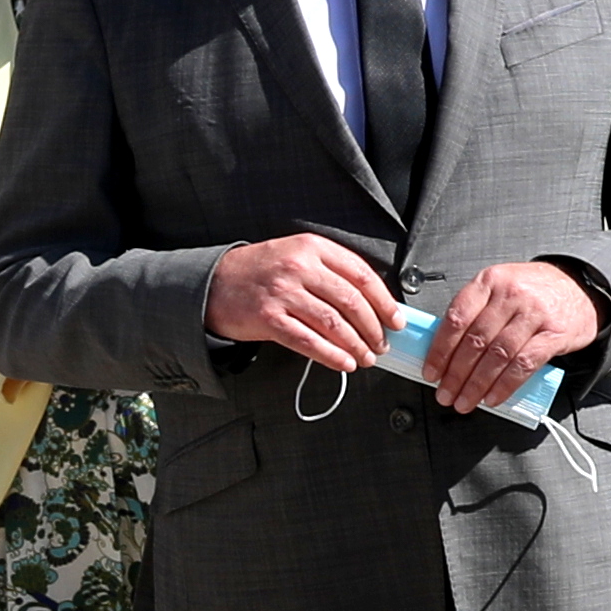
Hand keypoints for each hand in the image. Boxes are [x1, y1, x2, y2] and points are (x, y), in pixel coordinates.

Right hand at [200, 229, 396, 376]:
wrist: (214, 283)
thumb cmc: (260, 271)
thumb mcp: (296, 254)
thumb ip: (330, 270)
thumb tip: (371, 301)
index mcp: (311, 247)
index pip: (361, 274)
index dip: (384, 301)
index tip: (395, 320)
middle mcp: (298, 266)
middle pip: (351, 301)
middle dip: (373, 328)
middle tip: (382, 344)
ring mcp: (282, 292)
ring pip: (333, 323)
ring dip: (356, 345)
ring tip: (366, 357)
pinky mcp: (268, 318)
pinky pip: (308, 341)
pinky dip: (331, 356)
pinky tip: (344, 363)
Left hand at [416, 254, 601, 415]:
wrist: (580, 289)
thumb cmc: (534, 291)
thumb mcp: (500, 288)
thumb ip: (475, 312)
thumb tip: (443, 350)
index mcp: (490, 281)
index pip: (456, 318)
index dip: (440, 350)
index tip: (431, 372)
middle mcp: (511, 295)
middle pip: (475, 341)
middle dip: (455, 374)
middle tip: (445, 393)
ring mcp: (534, 314)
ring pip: (497, 356)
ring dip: (476, 385)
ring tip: (465, 401)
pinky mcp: (554, 335)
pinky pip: (523, 365)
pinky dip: (505, 386)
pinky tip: (492, 397)